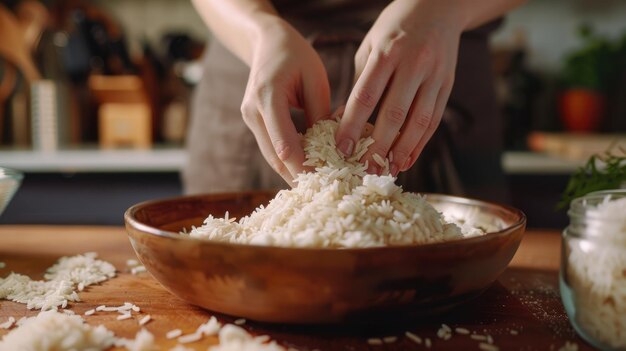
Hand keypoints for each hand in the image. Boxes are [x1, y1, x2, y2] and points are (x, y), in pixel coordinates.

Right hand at [241, 16, 329, 185]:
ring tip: (317, 188)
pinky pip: (271, 148)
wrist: (266, 42)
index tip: (325, 182)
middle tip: (323, 194)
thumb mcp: (316, 79)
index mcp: (268, 96)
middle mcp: (252, 111)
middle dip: (299, 177)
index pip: (284, 144)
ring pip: (271, 157)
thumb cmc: (295, 55)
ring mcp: (250, 118)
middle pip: (275, 157)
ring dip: (293, 173)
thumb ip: (321, 114)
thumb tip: (331, 149)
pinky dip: (288, 162)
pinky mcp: (254, 123)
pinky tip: (307, 171)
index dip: (304, 168)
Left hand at [335, 0, 464, 175]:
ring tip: (387, 171)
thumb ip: (360, 82)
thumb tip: (344, 120)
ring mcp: (434, 75)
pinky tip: (407, 160)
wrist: (438, 6)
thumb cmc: (394, 28)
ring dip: (402, 151)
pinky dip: (420, 143)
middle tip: (364, 169)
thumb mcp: (370, 46)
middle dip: (378, 146)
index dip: (354, 125)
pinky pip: (434, 120)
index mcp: (387, 52)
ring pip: (419, 121)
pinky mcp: (447, 84)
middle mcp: (414, 64)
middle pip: (394, 114)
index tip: (342, 148)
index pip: (366, 95)